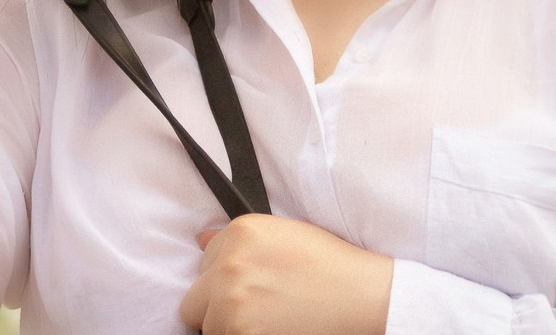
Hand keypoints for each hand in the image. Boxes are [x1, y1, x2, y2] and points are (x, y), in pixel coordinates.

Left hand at [178, 215, 392, 334]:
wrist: (361, 296)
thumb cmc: (330, 265)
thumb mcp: (286, 234)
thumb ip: (237, 240)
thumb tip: (202, 240)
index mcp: (241, 232)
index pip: (204, 262)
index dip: (224, 279)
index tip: (251, 286)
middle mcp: (229, 264)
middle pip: (194, 300)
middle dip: (215, 308)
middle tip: (253, 310)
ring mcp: (231, 302)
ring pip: (208, 328)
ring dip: (229, 329)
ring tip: (267, 322)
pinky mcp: (240, 333)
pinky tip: (270, 330)